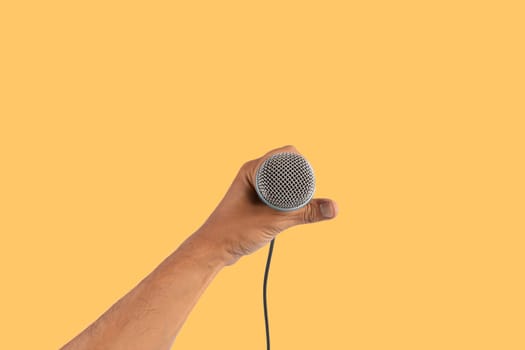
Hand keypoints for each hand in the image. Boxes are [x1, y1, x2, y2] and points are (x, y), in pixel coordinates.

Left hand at [195, 145, 337, 265]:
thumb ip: (306, 213)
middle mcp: (253, 173)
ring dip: (295, 192)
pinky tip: (292, 212)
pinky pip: (278, 193)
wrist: (213, 250)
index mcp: (253, 169)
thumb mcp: (275, 221)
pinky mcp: (257, 200)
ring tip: (299, 208)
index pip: (287, 154)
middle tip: (306, 200)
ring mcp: (255, 186)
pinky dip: (289, 200)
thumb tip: (335, 208)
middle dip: (301, 181)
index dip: (303, 167)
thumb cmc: (235, 232)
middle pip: (288, 166)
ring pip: (284, 181)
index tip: (310, 188)